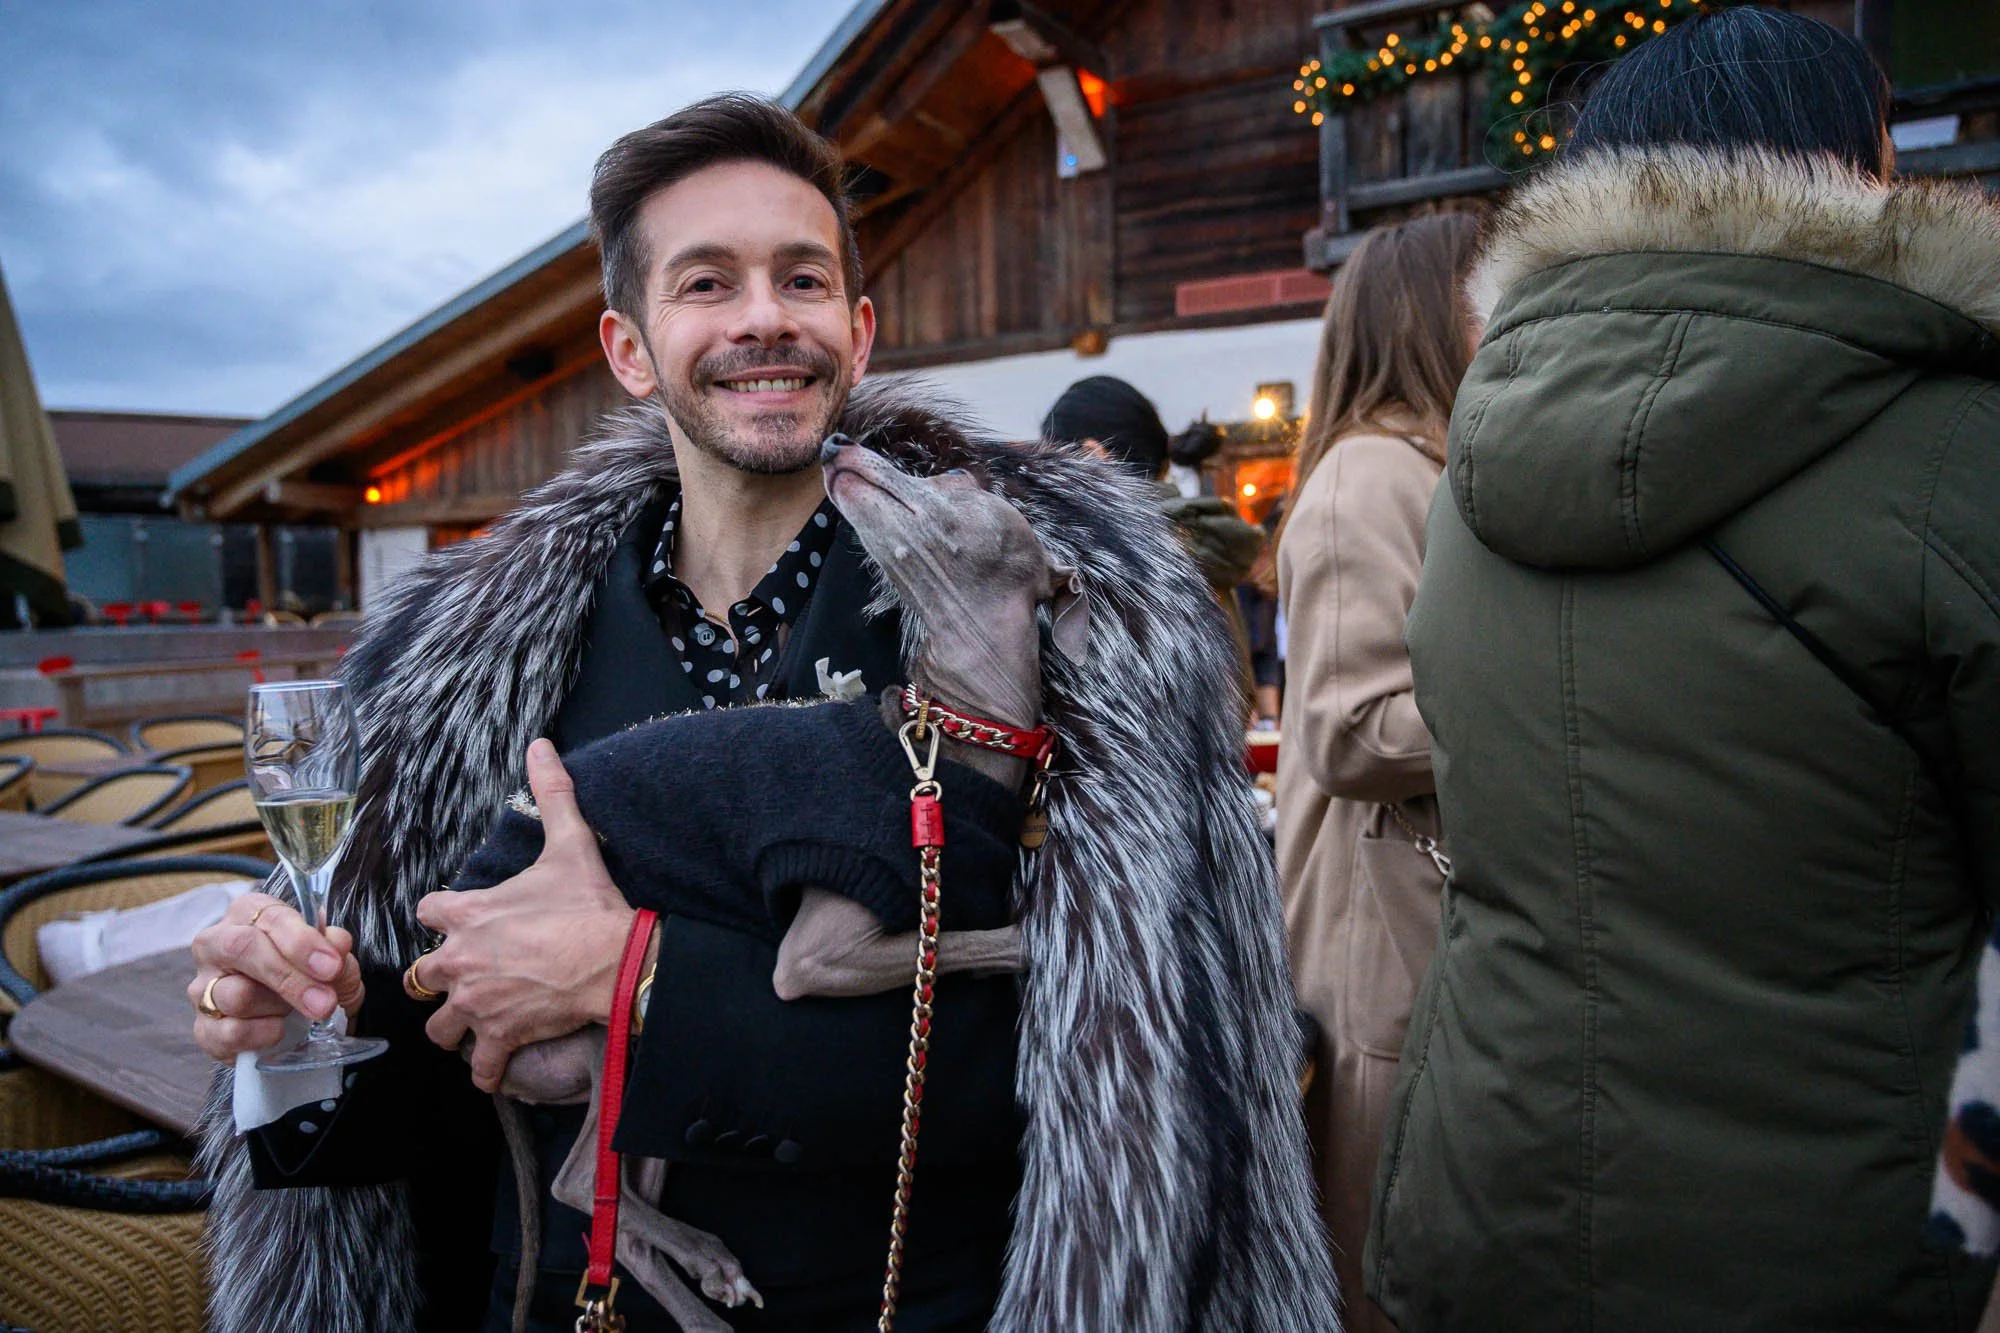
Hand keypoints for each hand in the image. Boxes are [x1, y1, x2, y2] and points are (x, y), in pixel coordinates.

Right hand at [189, 893, 363, 1061]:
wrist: (296, 1016)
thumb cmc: (308, 973)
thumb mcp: (330, 958)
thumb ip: (335, 949)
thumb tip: (337, 944)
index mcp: (248, 914)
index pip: (269, 918)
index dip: (302, 943)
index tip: (332, 967)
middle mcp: (216, 945)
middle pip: (241, 949)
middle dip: (290, 978)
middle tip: (325, 1002)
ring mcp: (203, 987)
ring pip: (235, 995)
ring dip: (277, 1007)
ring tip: (294, 1010)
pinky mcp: (202, 1028)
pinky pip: (228, 1034)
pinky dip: (262, 1035)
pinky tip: (279, 1029)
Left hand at [413, 739, 634, 1091]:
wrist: (615, 960)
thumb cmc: (588, 905)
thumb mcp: (569, 843)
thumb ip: (551, 794)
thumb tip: (541, 745)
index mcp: (469, 912)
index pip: (427, 910)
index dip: (442, 915)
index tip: (458, 921)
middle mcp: (460, 959)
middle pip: (420, 976)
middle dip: (438, 979)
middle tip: (465, 979)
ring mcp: (476, 1002)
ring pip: (437, 1026)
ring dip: (453, 1026)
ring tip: (473, 1024)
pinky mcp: (499, 1035)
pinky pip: (479, 1067)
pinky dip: (486, 1070)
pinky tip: (495, 1068)